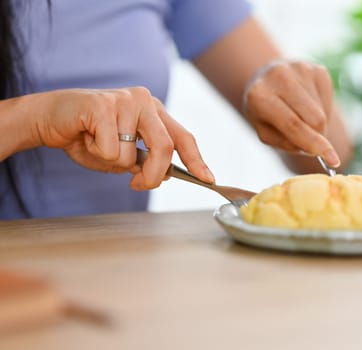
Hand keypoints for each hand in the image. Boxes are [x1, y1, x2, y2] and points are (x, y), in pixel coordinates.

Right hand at [30, 87, 213, 189]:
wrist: (50, 118)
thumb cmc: (89, 136)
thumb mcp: (123, 154)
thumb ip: (146, 161)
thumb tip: (168, 174)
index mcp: (154, 111)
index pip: (183, 137)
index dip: (196, 160)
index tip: (208, 178)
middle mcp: (144, 101)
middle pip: (165, 147)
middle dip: (153, 175)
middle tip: (137, 185)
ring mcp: (125, 100)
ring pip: (131, 155)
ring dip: (112, 162)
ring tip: (97, 143)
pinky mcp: (103, 105)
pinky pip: (110, 150)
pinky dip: (96, 153)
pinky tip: (86, 137)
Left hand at [243, 60, 340, 166]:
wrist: (266, 81)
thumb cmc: (265, 113)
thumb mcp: (266, 132)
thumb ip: (290, 143)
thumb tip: (318, 147)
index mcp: (260, 96)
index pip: (293, 125)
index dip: (314, 144)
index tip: (332, 160)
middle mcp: (279, 76)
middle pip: (315, 119)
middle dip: (318, 136)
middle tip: (309, 138)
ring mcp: (300, 68)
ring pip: (322, 112)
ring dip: (317, 123)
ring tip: (300, 116)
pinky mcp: (316, 68)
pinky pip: (328, 99)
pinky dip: (321, 109)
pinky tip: (306, 104)